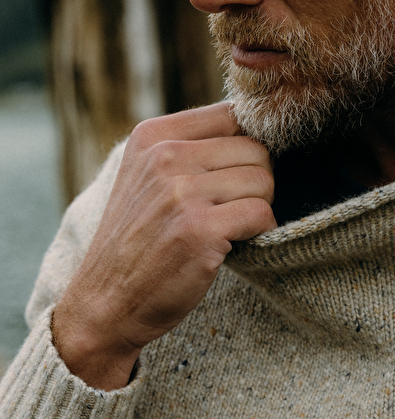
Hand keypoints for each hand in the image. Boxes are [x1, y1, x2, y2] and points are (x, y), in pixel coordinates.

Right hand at [53, 103, 275, 389]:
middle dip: (256, 182)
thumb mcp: (148, 178)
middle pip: (256, 149)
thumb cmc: (141, 242)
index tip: (235, 177)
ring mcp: (181, 193)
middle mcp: (164, 156)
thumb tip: (260, 129)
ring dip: (258, 209)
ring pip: (264, 181)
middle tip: (231, 211)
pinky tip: (233, 245)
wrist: (106, 303)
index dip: (248, 148)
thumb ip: (192, 149)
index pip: (233, 114)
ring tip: (228, 228)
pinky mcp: (200, 230)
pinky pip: (262, 214)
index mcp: (152, 135)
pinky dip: (260, 233)